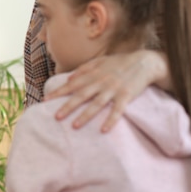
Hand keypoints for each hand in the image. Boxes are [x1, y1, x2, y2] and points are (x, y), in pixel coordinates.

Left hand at [45, 50, 167, 131]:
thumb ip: (84, 69)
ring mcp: (113, 89)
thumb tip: (68, 78)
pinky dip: (111, 120)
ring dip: (85, 115)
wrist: (144, 62)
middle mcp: (101, 82)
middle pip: (81, 95)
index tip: (45, 100)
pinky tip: (104, 130)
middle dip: (68, 106)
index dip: (58, 92)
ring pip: (97, 104)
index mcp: (93, 74)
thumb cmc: (120, 63)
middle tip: (56, 117)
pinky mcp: (126, 96)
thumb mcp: (100, 61)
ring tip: (75, 126)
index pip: (72, 84)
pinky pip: (118, 110)